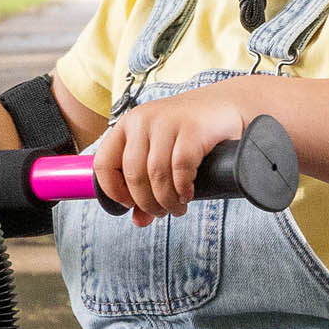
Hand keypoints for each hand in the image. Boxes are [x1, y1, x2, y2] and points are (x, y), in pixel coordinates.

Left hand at [92, 86, 250, 222]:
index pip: (104, 163)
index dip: (113, 191)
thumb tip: (139, 221)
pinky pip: (180, 168)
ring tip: (177, 207)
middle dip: (146, 202)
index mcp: (126, 125)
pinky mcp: (192, 128)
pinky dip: (182, 188)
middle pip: (133, 175)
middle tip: (161, 212)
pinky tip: (188, 194)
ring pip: (156, 174)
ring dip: (166, 200)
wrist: (224, 107)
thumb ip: (146, 186)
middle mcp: (142, 120)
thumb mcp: (160, 154)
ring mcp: (167, 122)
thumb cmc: (188, 134)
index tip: (129, 205)